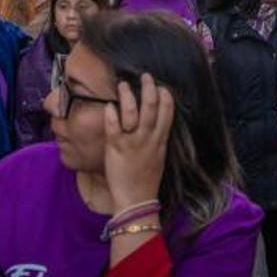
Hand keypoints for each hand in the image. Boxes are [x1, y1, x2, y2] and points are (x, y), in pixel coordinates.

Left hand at [103, 73, 173, 211]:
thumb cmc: (146, 179)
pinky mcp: (116, 148)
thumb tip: (156, 123)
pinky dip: (112, 114)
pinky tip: (109, 105)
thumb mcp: (159, 156)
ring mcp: (132, 143)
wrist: (136, 200)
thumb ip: (157, 138)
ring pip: (132, 113)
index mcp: (160, 141)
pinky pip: (114, 127)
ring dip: (128, 96)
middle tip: (145, 76)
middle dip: (149, 89)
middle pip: (151, 108)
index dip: (165, 97)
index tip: (161, 86)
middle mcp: (148, 139)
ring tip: (123, 84)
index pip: (167, 113)